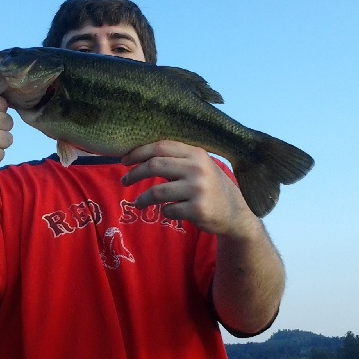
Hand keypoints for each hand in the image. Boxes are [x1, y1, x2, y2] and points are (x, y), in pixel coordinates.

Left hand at [121, 140, 255, 236]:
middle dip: (135, 174)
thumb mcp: (199, 167)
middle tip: (124, 181)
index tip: (124, 160)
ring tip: (138, 203)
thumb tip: (140, 156)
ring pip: (157, 192)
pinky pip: (168, 210)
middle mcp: (197, 169)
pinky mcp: (197, 210)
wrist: (234, 212)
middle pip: (155, 165)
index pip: (161, 146)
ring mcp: (198, 190)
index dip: (139, 152)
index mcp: (196, 154)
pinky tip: (166, 211)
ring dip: (142, 198)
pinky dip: (163, 212)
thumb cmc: (210, 187)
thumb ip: (176, 160)